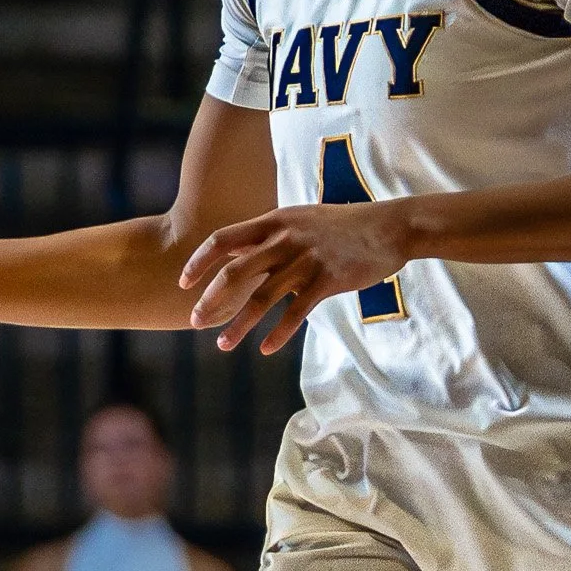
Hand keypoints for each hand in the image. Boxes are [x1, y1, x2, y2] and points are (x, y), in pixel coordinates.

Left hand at [179, 201, 410, 354]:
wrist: (388, 227)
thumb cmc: (341, 226)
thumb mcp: (299, 220)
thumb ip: (269, 236)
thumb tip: (236, 252)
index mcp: (274, 223)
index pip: (223, 239)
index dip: (199, 261)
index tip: (183, 283)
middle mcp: (285, 240)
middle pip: (235, 272)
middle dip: (210, 300)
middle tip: (194, 321)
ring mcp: (306, 260)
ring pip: (262, 297)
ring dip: (239, 324)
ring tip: (222, 345)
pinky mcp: (328, 280)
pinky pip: (296, 312)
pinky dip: (279, 333)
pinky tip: (266, 349)